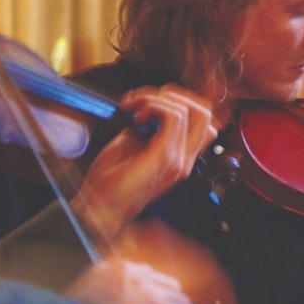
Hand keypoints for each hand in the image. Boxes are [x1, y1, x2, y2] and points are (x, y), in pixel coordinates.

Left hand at [74, 85, 215, 238]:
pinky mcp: (165, 157)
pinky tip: (135, 114)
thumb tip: (148, 105)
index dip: (181, 101)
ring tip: (134, 107)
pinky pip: (174, 117)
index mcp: (179, 157)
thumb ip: (147, 126)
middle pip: (204, 113)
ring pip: (190, 110)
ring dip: (157, 98)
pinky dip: (153, 105)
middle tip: (144, 100)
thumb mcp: (131, 144)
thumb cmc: (109, 181)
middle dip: (173, 95)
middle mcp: (184, 159)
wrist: (99, 208)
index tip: (150, 101)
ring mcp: (178, 159)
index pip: (204, 121)